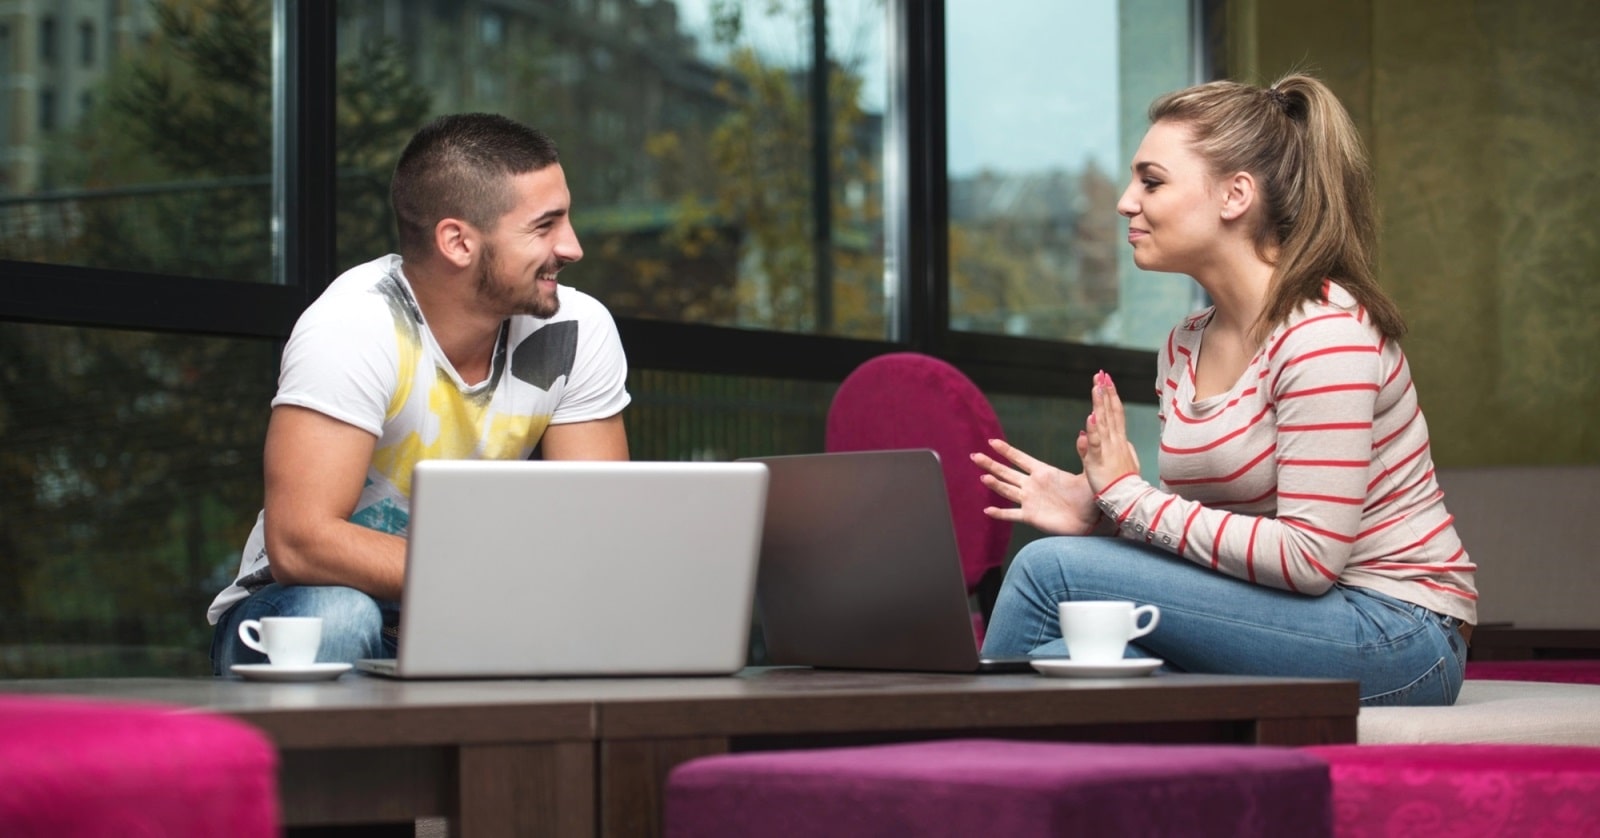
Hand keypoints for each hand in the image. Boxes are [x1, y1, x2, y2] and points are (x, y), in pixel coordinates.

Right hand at [971, 438, 1100, 535]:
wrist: (1092, 520)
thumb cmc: (1091, 495)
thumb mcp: (1088, 472)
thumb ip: (1084, 453)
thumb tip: (1086, 432)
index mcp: (1043, 472)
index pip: (1020, 458)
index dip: (1006, 450)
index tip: (992, 441)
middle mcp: (1033, 485)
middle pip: (1006, 472)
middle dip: (991, 464)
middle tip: (974, 455)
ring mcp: (1030, 500)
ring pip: (1006, 490)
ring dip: (994, 484)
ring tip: (982, 477)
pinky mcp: (1031, 516)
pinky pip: (1011, 514)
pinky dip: (999, 513)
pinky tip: (987, 510)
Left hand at [1082, 371, 1140, 492]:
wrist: (1129, 501)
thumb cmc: (1122, 484)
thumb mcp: (1110, 461)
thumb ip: (1093, 446)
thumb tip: (1084, 432)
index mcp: (1120, 441)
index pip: (1115, 414)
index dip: (1111, 397)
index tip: (1107, 381)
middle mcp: (1115, 441)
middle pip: (1110, 412)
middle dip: (1106, 392)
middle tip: (1101, 374)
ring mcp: (1108, 449)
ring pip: (1104, 422)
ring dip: (1100, 404)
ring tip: (1097, 386)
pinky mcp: (1099, 461)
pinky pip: (1096, 444)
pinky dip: (1094, 430)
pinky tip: (1091, 417)